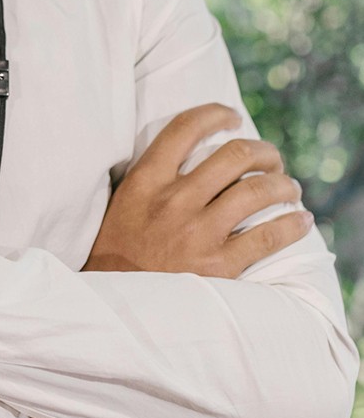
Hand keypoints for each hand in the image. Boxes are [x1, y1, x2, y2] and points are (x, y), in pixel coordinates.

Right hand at [84, 102, 312, 277]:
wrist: (116, 304)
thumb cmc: (119, 250)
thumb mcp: (124, 200)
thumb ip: (153, 176)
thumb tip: (192, 154)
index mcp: (147, 179)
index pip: (186, 128)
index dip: (215, 114)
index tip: (232, 116)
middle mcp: (174, 200)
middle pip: (234, 155)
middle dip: (262, 152)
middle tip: (271, 159)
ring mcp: (198, 233)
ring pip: (257, 192)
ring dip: (283, 185)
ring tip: (290, 187)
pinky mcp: (218, 266)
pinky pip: (267, 237)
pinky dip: (292, 225)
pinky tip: (301, 221)